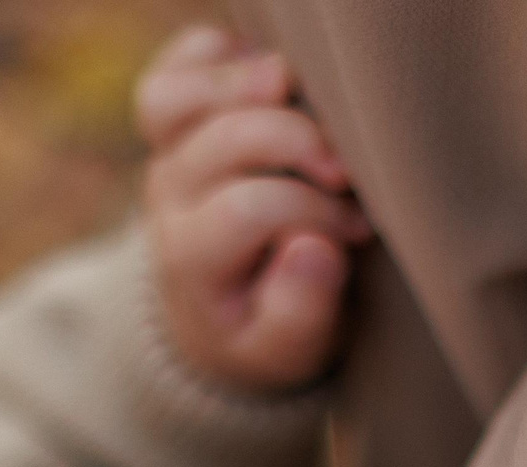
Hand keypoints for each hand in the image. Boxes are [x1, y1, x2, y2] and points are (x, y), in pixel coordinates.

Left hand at [135, 26, 370, 393]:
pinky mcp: (175, 115)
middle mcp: (170, 197)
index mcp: (192, 258)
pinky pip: (181, 62)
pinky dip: (225, 55)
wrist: (218, 316)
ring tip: (304, 100)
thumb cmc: (269, 328)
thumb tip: (316, 248)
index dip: (313, 210)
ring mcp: (168, 150)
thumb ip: (301, 313)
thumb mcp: (289, 350)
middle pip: (226, 139)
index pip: (249, 208)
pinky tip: (275, 82)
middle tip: (350, 174)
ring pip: (180, 96)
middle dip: (301, 143)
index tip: (357, 231)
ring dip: (251, 84)